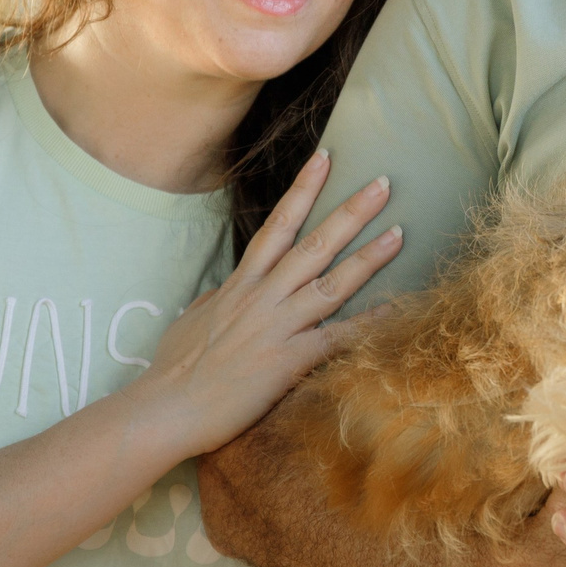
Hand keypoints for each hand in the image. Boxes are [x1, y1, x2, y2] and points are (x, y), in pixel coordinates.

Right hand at [115, 153, 402, 459]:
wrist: (164, 409)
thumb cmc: (173, 369)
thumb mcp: (193, 319)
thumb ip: (218, 297)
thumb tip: (228, 287)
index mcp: (241, 284)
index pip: (278, 225)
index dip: (304, 189)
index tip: (326, 157)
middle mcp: (262, 298)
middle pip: (314, 244)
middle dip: (351, 211)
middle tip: (385, 183)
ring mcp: (276, 327)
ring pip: (331, 283)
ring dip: (368, 257)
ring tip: (400, 233)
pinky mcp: (286, 361)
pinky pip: (336, 338)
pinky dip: (368, 324)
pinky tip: (397, 310)